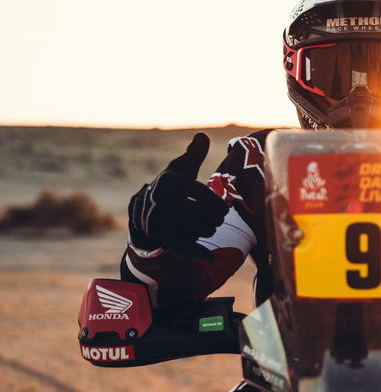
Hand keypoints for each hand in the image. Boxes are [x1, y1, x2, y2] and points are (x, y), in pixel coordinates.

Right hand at [128, 133, 227, 256]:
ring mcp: (160, 219)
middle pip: (201, 214)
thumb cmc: (172, 186)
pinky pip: (183, 245)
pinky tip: (211, 256)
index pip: (200, 194)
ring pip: (196, 229)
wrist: (145, 208)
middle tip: (220, 218)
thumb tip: (202, 136)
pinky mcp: (161, 236)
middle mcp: (162, 200)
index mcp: (169, 182)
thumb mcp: (180, 168)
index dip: (217, 203)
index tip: (224, 209)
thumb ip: (194, 153)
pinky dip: (198, 251)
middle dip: (215, 218)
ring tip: (212, 226)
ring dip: (209, 230)